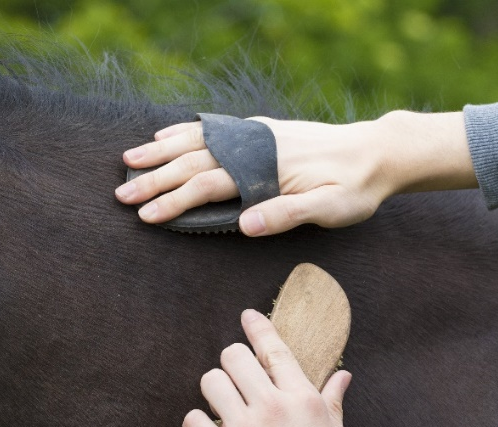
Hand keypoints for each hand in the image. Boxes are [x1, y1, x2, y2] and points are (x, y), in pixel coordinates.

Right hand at [118, 117, 394, 235]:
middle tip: (120, 193)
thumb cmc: (355, 187)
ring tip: (128, 160)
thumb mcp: (330, 209)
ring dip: (161, 152)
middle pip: (194, 163)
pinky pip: (215, 131)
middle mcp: (255, 147)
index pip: (209, 186)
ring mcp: (256, 136)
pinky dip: (185, 133)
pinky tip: (166, 137)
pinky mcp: (262, 131)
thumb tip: (244, 225)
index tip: (145, 215)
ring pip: (199, 143)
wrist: (377, 152)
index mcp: (266, 169)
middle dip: (155, 179)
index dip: (174, 201)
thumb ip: (287, 215)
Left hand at [182, 309, 354, 426]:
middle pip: (234, 356)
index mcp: (302, 399)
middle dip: (233, 361)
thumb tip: (342, 375)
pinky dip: (196, 423)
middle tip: (237, 378)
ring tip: (222, 404)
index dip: (258, 326)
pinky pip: (193, 420)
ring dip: (214, 389)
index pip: (275, 348)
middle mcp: (272, 406)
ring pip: (211, 381)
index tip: (247, 316)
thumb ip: (332, 402)